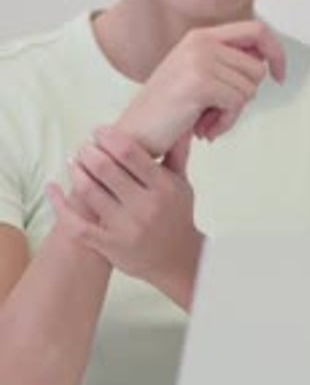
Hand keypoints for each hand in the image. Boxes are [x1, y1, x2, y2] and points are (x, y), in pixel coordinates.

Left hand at [46, 127, 202, 309]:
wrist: (176, 260)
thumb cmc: (176, 216)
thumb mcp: (182, 184)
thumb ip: (177, 153)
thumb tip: (179, 125)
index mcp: (162, 187)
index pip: (129, 153)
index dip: (109, 138)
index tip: (99, 131)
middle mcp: (144, 207)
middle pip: (105, 169)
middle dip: (88, 152)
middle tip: (84, 147)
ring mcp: (125, 227)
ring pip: (88, 191)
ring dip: (76, 171)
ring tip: (74, 162)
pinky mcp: (109, 245)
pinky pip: (76, 223)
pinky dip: (59, 204)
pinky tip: (52, 188)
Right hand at [117, 20, 285, 155]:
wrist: (134, 134)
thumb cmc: (167, 112)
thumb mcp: (198, 77)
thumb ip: (227, 64)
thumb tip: (266, 62)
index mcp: (200, 36)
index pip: (256, 30)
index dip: (275, 52)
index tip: (279, 76)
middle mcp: (200, 42)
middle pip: (257, 67)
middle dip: (244, 96)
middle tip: (217, 113)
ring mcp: (200, 60)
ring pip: (250, 88)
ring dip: (233, 113)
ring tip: (206, 120)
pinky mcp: (201, 83)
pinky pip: (237, 103)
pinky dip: (226, 122)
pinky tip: (204, 129)